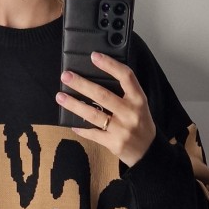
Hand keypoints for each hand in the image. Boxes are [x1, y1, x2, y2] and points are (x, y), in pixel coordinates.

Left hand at [55, 50, 156, 168]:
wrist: (147, 152)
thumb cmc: (140, 124)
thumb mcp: (139, 106)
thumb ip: (125, 93)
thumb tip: (97, 79)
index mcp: (138, 99)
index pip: (126, 76)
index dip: (110, 65)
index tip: (94, 56)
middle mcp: (130, 113)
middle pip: (102, 95)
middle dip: (82, 84)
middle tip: (66, 76)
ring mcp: (121, 129)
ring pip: (94, 114)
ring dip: (74, 105)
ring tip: (61, 97)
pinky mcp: (113, 143)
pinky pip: (93, 134)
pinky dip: (81, 127)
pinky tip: (71, 122)